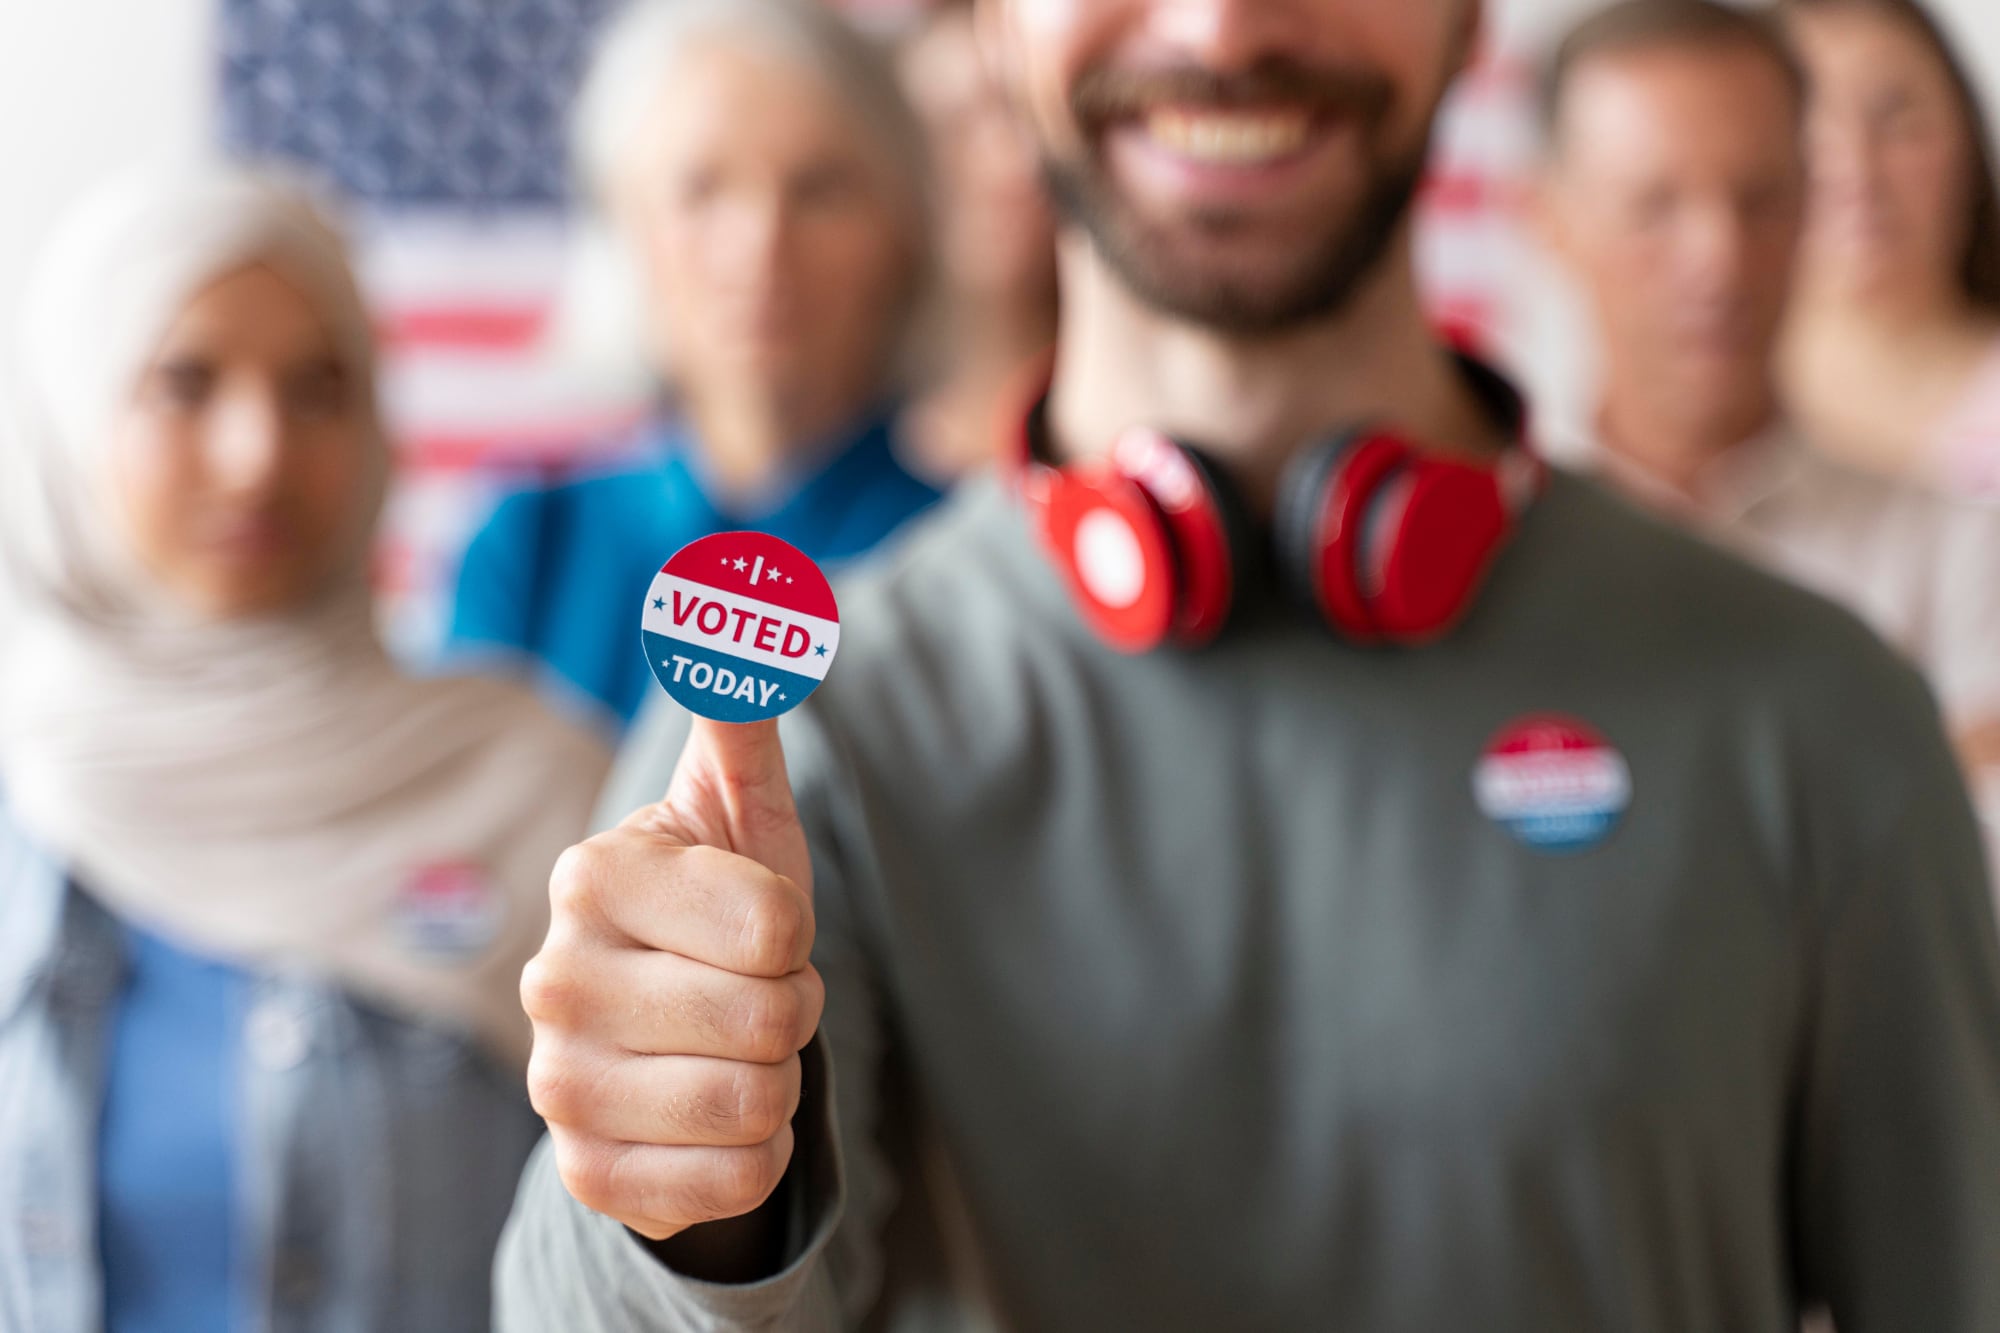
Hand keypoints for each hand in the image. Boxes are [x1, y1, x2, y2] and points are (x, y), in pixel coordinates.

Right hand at [522, 716, 823, 1240]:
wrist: (672, 1037)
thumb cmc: (721, 909)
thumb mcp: (739, 811)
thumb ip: (739, 713)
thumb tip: (724, 592)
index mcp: (591, 875)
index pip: (777, 928)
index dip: (796, 937)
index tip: (757, 933)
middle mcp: (553, 979)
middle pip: (771, 1021)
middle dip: (791, 1010)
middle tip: (747, 993)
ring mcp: (558, 1085)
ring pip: (757, 1104)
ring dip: (778, 1082)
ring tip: (732, 1048)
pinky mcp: (584, 1173)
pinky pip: (738, 1178)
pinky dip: (757, 1155)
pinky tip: (712, 1118)